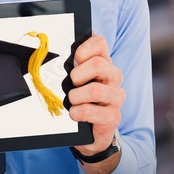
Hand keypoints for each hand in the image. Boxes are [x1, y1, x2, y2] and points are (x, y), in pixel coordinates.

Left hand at [66, 35, 124, 170]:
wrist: (93, 130)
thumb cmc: (83, 100)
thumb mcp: (77, 79)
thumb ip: (73, 64)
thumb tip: (58, 53)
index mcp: (105, 63)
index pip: (100, 43)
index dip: (83, 49)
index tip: (75, 60)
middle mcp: (114, 78)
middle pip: (98, 64)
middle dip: (77, 75)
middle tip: (73, 84)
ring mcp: (115, 97)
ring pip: (94, 90)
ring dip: (76, 96)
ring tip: (73, 101)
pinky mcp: (113, 116)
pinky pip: (90, 111)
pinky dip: (77, 113)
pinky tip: (76, 114)